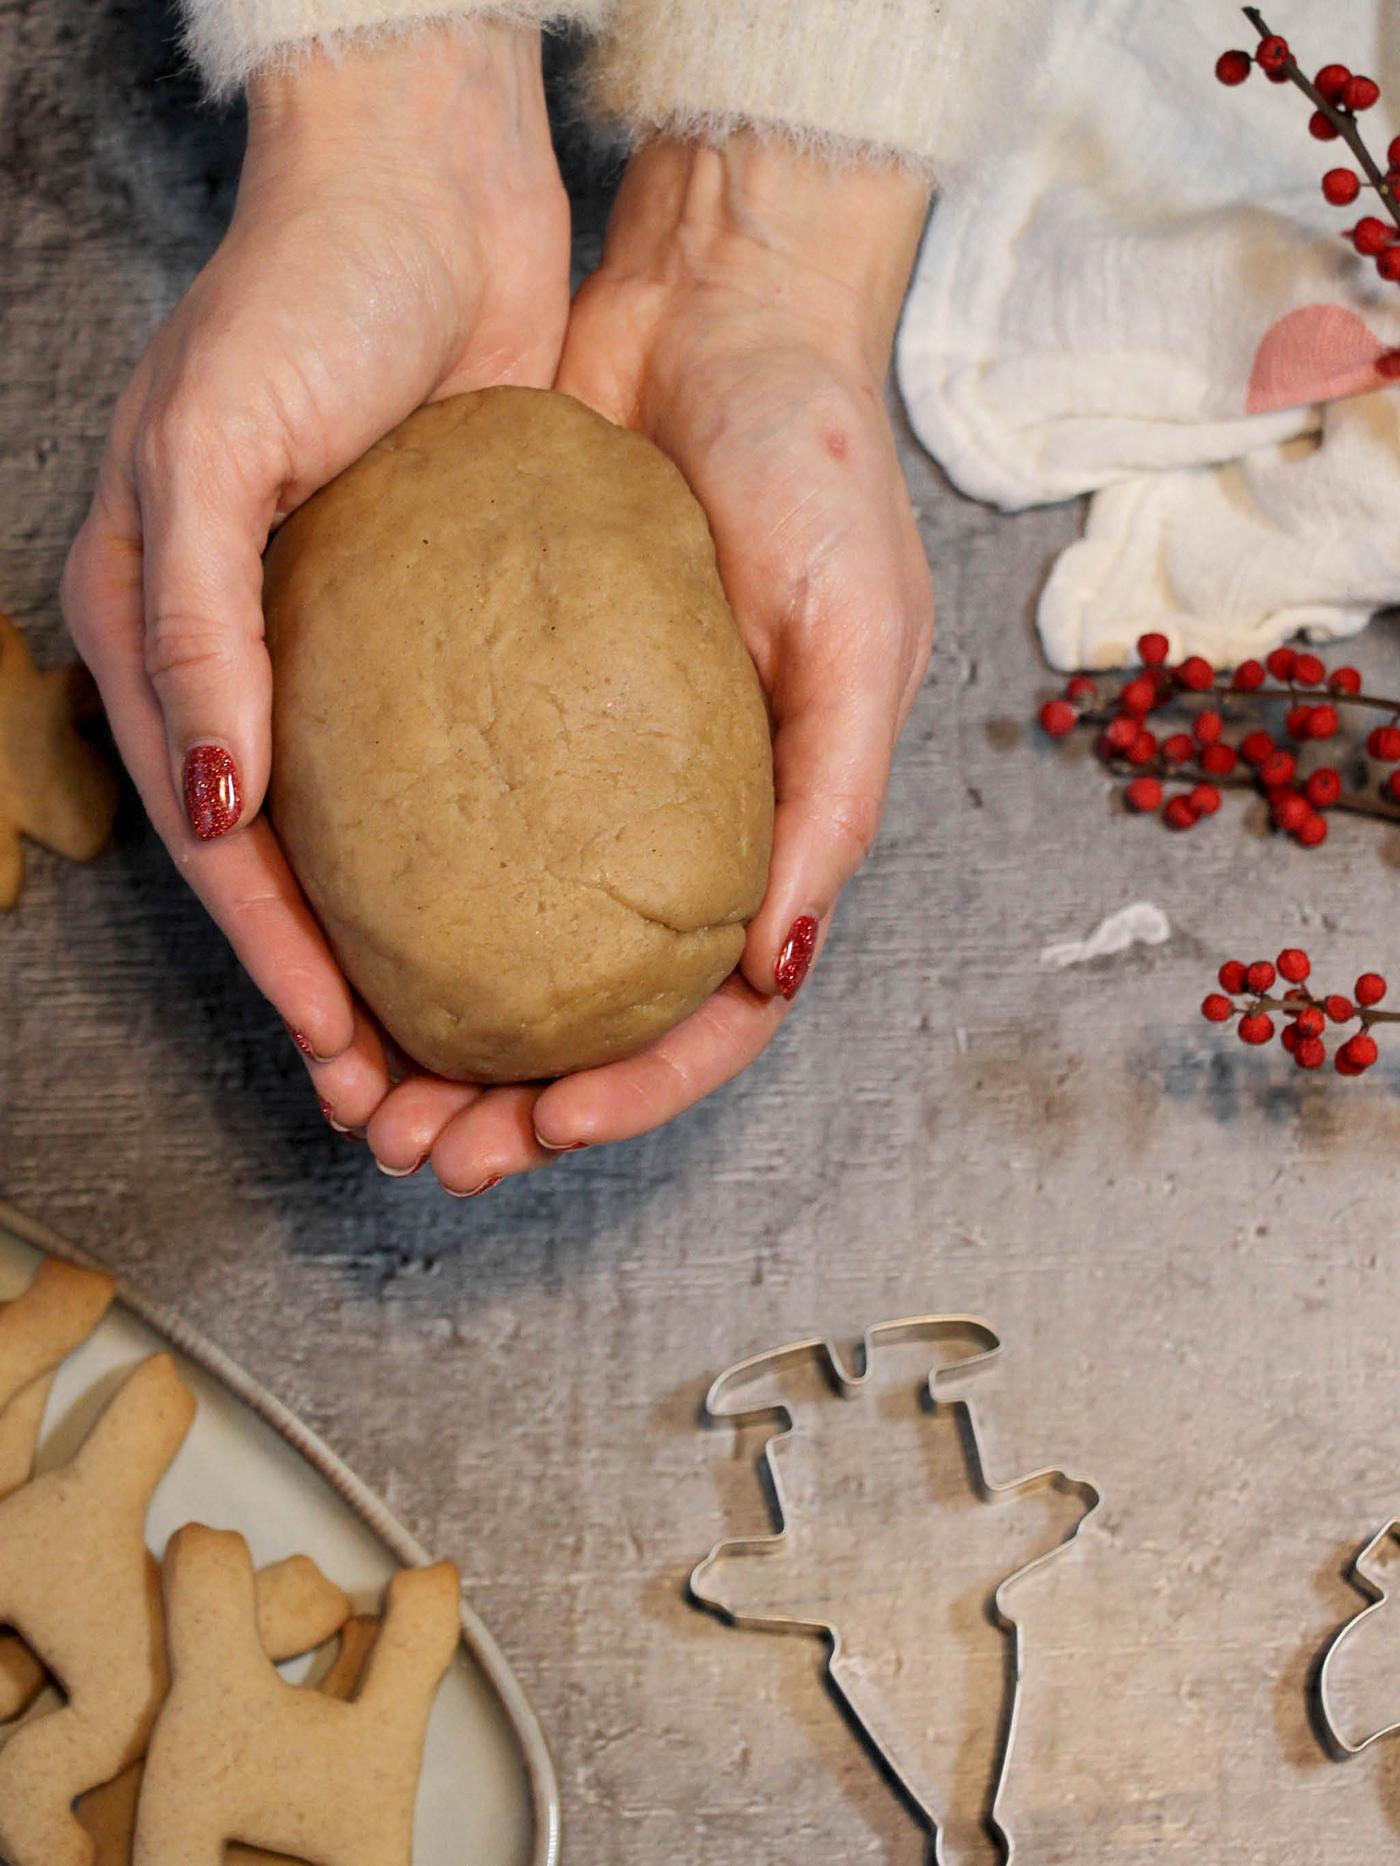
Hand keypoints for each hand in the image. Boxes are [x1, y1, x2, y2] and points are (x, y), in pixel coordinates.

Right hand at [61, 23, 570, 1119]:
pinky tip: (522, 938)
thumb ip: (192, 622)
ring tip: (470, 1075)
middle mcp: (247, 668)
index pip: (229, 854)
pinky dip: (472, 876)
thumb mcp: (217, 443)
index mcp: (167, 641)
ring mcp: (341, 660)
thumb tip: (215, 808)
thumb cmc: (302, 293)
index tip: (355, 1068)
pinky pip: (446, 787)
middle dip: (346, 1013)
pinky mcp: (432, 639)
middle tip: (415, 1120)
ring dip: (414, 976)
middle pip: (293, 887)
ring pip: (374, 862)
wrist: (423, 185)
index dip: (285, 971)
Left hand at [363, 134, 932, 1186]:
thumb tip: (773, 967)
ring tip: (370, 1097)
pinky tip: (348, 960)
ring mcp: (593, 777)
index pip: (714, 1010)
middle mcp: (679, 824)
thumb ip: (831, 800)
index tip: (549, 1124)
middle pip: (602, 1013)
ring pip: (518, 954)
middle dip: (520, 1103)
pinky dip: (410, 921)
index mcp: (776, 831)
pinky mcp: (512, 712)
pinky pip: (458, 841)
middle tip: (427, 1151)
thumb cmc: (816, 464)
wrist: (713, 313)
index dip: (641, 1088)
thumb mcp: (858, 633)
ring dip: (449, 1044)